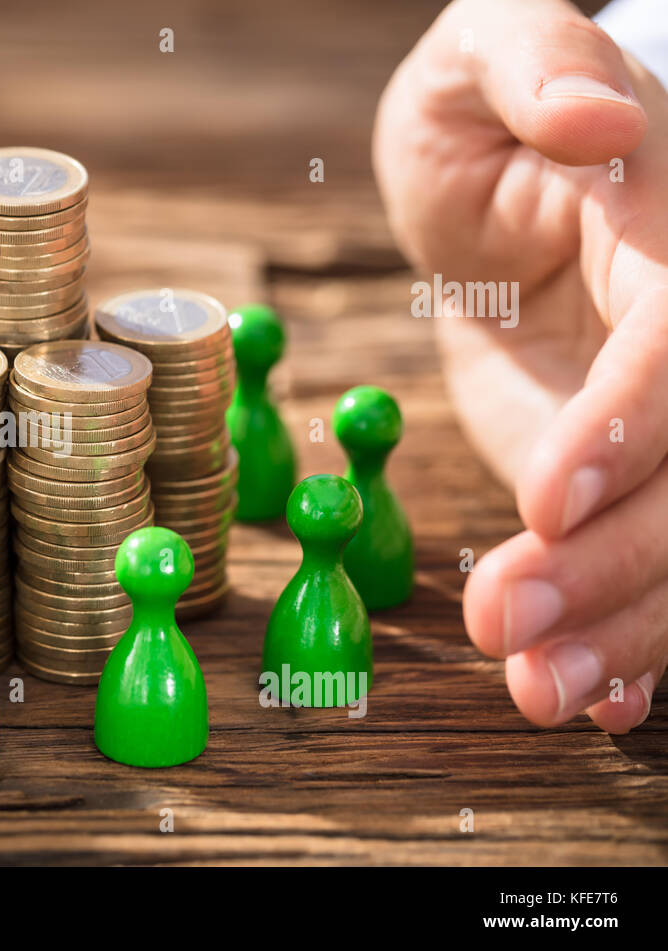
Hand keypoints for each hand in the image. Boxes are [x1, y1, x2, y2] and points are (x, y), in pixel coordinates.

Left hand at [375, 0, 667, 731]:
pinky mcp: (638, 472)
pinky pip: (660, 558)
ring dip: (626, 627)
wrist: (502, 187)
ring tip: (542, 692)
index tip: (549, 500)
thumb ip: (535, 62)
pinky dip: (638, 640)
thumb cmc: (488, 114)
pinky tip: (599, 699)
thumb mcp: (488, 53)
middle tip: (513, 629)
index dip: (634, 423)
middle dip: (622, 561)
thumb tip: (592, 117)